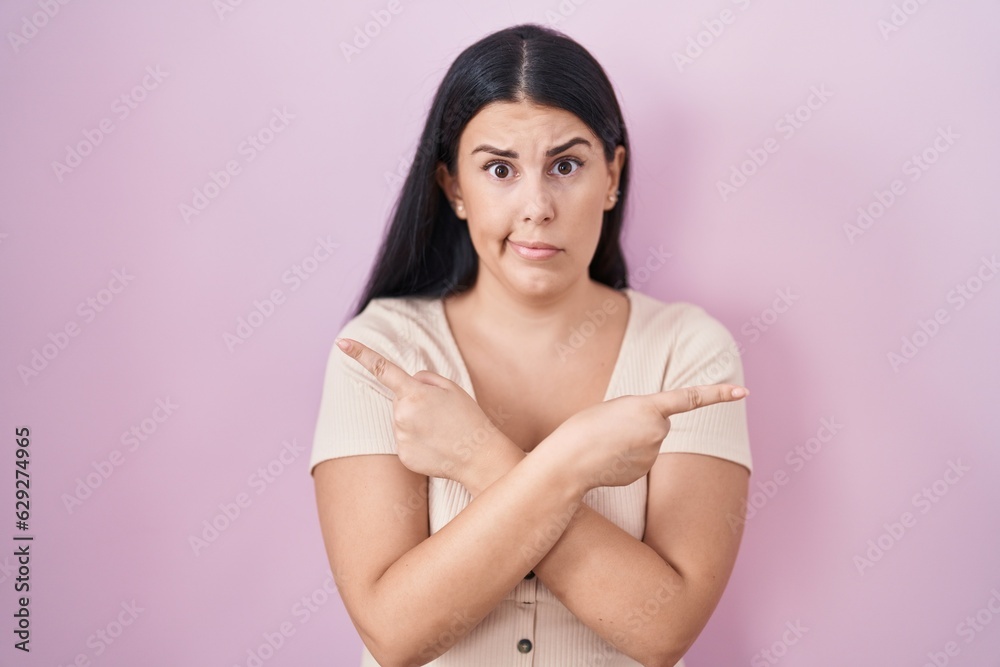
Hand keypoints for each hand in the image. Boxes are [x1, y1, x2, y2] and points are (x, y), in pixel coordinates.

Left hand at [335, 337, 504, 484]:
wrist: (479, 457)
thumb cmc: (468, 418)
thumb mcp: (451, 388)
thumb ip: (424, 379)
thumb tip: (406, 383)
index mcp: (414, 392)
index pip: (382, 368)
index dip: (360, 353)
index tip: (341, 342)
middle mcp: (402, 414)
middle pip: (400, 401)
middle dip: (416, 403)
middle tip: (441, 415)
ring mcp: (401, 436)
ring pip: (402, 422)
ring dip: (417, 424)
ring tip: (441, 432)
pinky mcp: (402, 455)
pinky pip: (405, 441)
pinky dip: (418, 442)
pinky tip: (436, 446)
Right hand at [544, 384, 749, 490]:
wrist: (571, 460)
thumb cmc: (585, 427)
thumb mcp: (615, 407)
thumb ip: (641, 414)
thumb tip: (654, 437)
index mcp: (649, 406)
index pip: (691, 397)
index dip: (719, 394)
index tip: (743, 392)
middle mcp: (657, 430)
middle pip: (660, 422)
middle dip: (643, 422)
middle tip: (613, 424)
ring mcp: (652, 454)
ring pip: (649, 442)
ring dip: (632, 440)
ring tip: (607, 441)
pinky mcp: (643, 471)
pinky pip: (640, 459)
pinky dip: (626, 457)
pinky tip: (608, 457)